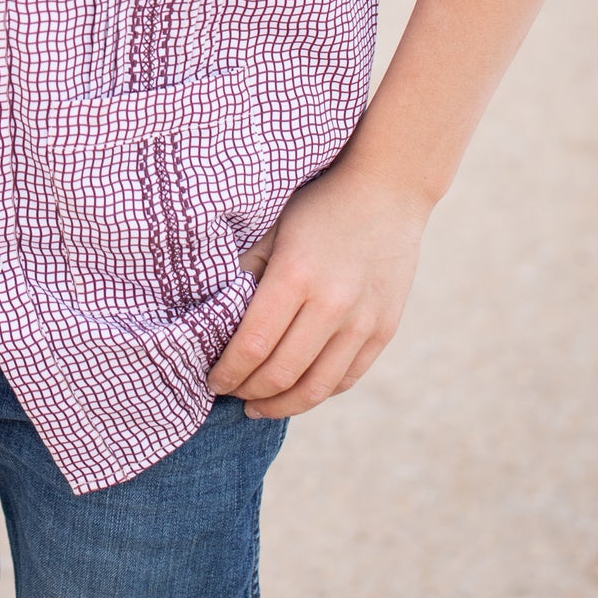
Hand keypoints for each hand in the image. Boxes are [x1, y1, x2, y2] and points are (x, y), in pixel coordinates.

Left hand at [206, 159, 428, 417]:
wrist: (387, 191)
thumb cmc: (318, 206)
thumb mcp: (273, 228)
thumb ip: (244, 271)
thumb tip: (210, 315)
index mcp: (296, 275)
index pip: (253, 345)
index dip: (228, 372)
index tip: (211, 380)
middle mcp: (332, 303)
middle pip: (281, 373)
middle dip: (248, 391)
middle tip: (228, 394)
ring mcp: (363, 321)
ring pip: (316, 387)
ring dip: (281, 405)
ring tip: (258, 405)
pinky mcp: (384, 330)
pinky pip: (346, 378)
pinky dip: (317, 393)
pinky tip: (295, 391)